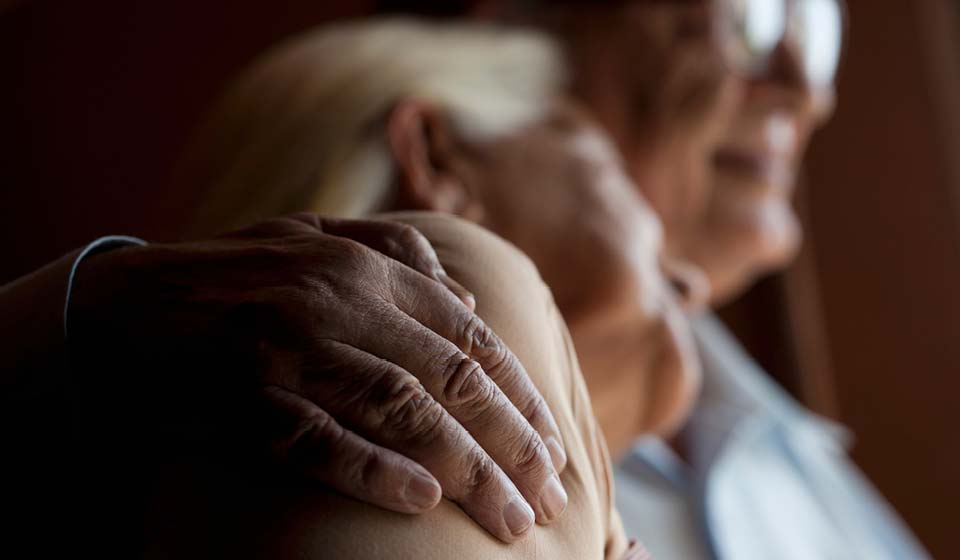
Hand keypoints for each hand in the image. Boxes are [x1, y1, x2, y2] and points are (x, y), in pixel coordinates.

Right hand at [68, 213, 566, 542]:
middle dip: (511, 441)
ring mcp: (288, 346)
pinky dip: (373, 471)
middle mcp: (335, 299)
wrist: (122, 306)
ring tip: (510, 517)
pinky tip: (421, 503)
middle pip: (451, 376)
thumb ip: (397, 256)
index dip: (519, 396)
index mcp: (361, 265)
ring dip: (466, 468)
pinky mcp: (240, 395)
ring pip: (402, 409)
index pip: (469, 336)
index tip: (552, 448)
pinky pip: (317, 439)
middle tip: (548, 495)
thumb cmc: (233, 278)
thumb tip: (467, 294)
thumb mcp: (316, 239)